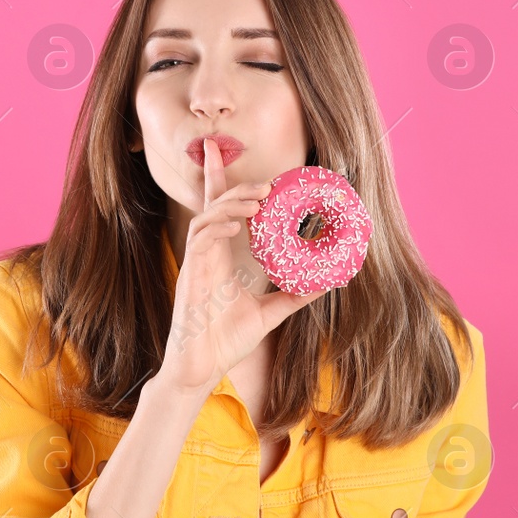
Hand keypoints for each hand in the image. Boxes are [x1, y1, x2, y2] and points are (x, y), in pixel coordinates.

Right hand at [157, 138, 325, 394]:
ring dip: (231, 203)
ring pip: (207, 217)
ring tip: (258, 199)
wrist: (201, 368)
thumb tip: (327, 282)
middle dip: (235, 186)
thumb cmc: (226, 340)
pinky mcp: (190, 276)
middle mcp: (205, 254)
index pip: (217, 209)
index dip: (216, 178)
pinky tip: (236, 223)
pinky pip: (200, 241)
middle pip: (214, 206)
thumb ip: (294, 295)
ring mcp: (196, 264)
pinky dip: (217, 226)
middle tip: (267, 184)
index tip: (216, 149)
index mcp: (218, 255)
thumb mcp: (270, 313)